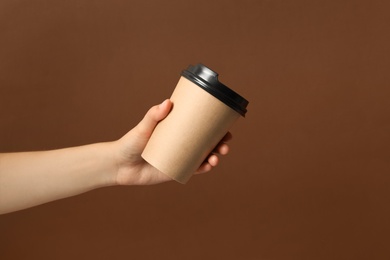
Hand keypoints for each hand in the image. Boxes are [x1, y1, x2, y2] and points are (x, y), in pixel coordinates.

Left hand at [112, 99, 232, 184]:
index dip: (215, 128)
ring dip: (214, 157)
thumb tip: (167, 102)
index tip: (227, 127)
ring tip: (217, 157)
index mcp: (177, 131)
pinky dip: (203, 168)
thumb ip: (153, 115)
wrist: (119, 165)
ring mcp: (179, 158)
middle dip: (220, 144)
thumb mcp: (143, 128)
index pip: (199, 128)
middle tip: (225, 144)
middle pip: (206, 143)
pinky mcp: (175, 171)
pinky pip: (193, 170)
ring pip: (202, 157)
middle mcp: (181, 144)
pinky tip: (209, 166)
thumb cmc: (130, 143)